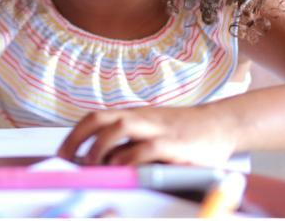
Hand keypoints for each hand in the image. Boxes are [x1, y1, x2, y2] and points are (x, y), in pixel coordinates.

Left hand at [57, 105, 236, 166]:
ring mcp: (158, 129)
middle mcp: (142, 118)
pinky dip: (130, 158)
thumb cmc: (184, 133)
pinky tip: (122, 170)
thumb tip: (100, 163)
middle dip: (80, 139)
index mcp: (134, 115)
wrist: (222, 124)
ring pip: (120, 127)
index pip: (96, 118)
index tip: (62, 154)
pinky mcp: (175, 145)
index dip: (75, 134)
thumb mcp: (152, 132)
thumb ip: (129, 144)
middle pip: (102, 119)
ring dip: (101, 146)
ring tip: (93, 166)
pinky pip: (147, 148)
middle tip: (70, 162)